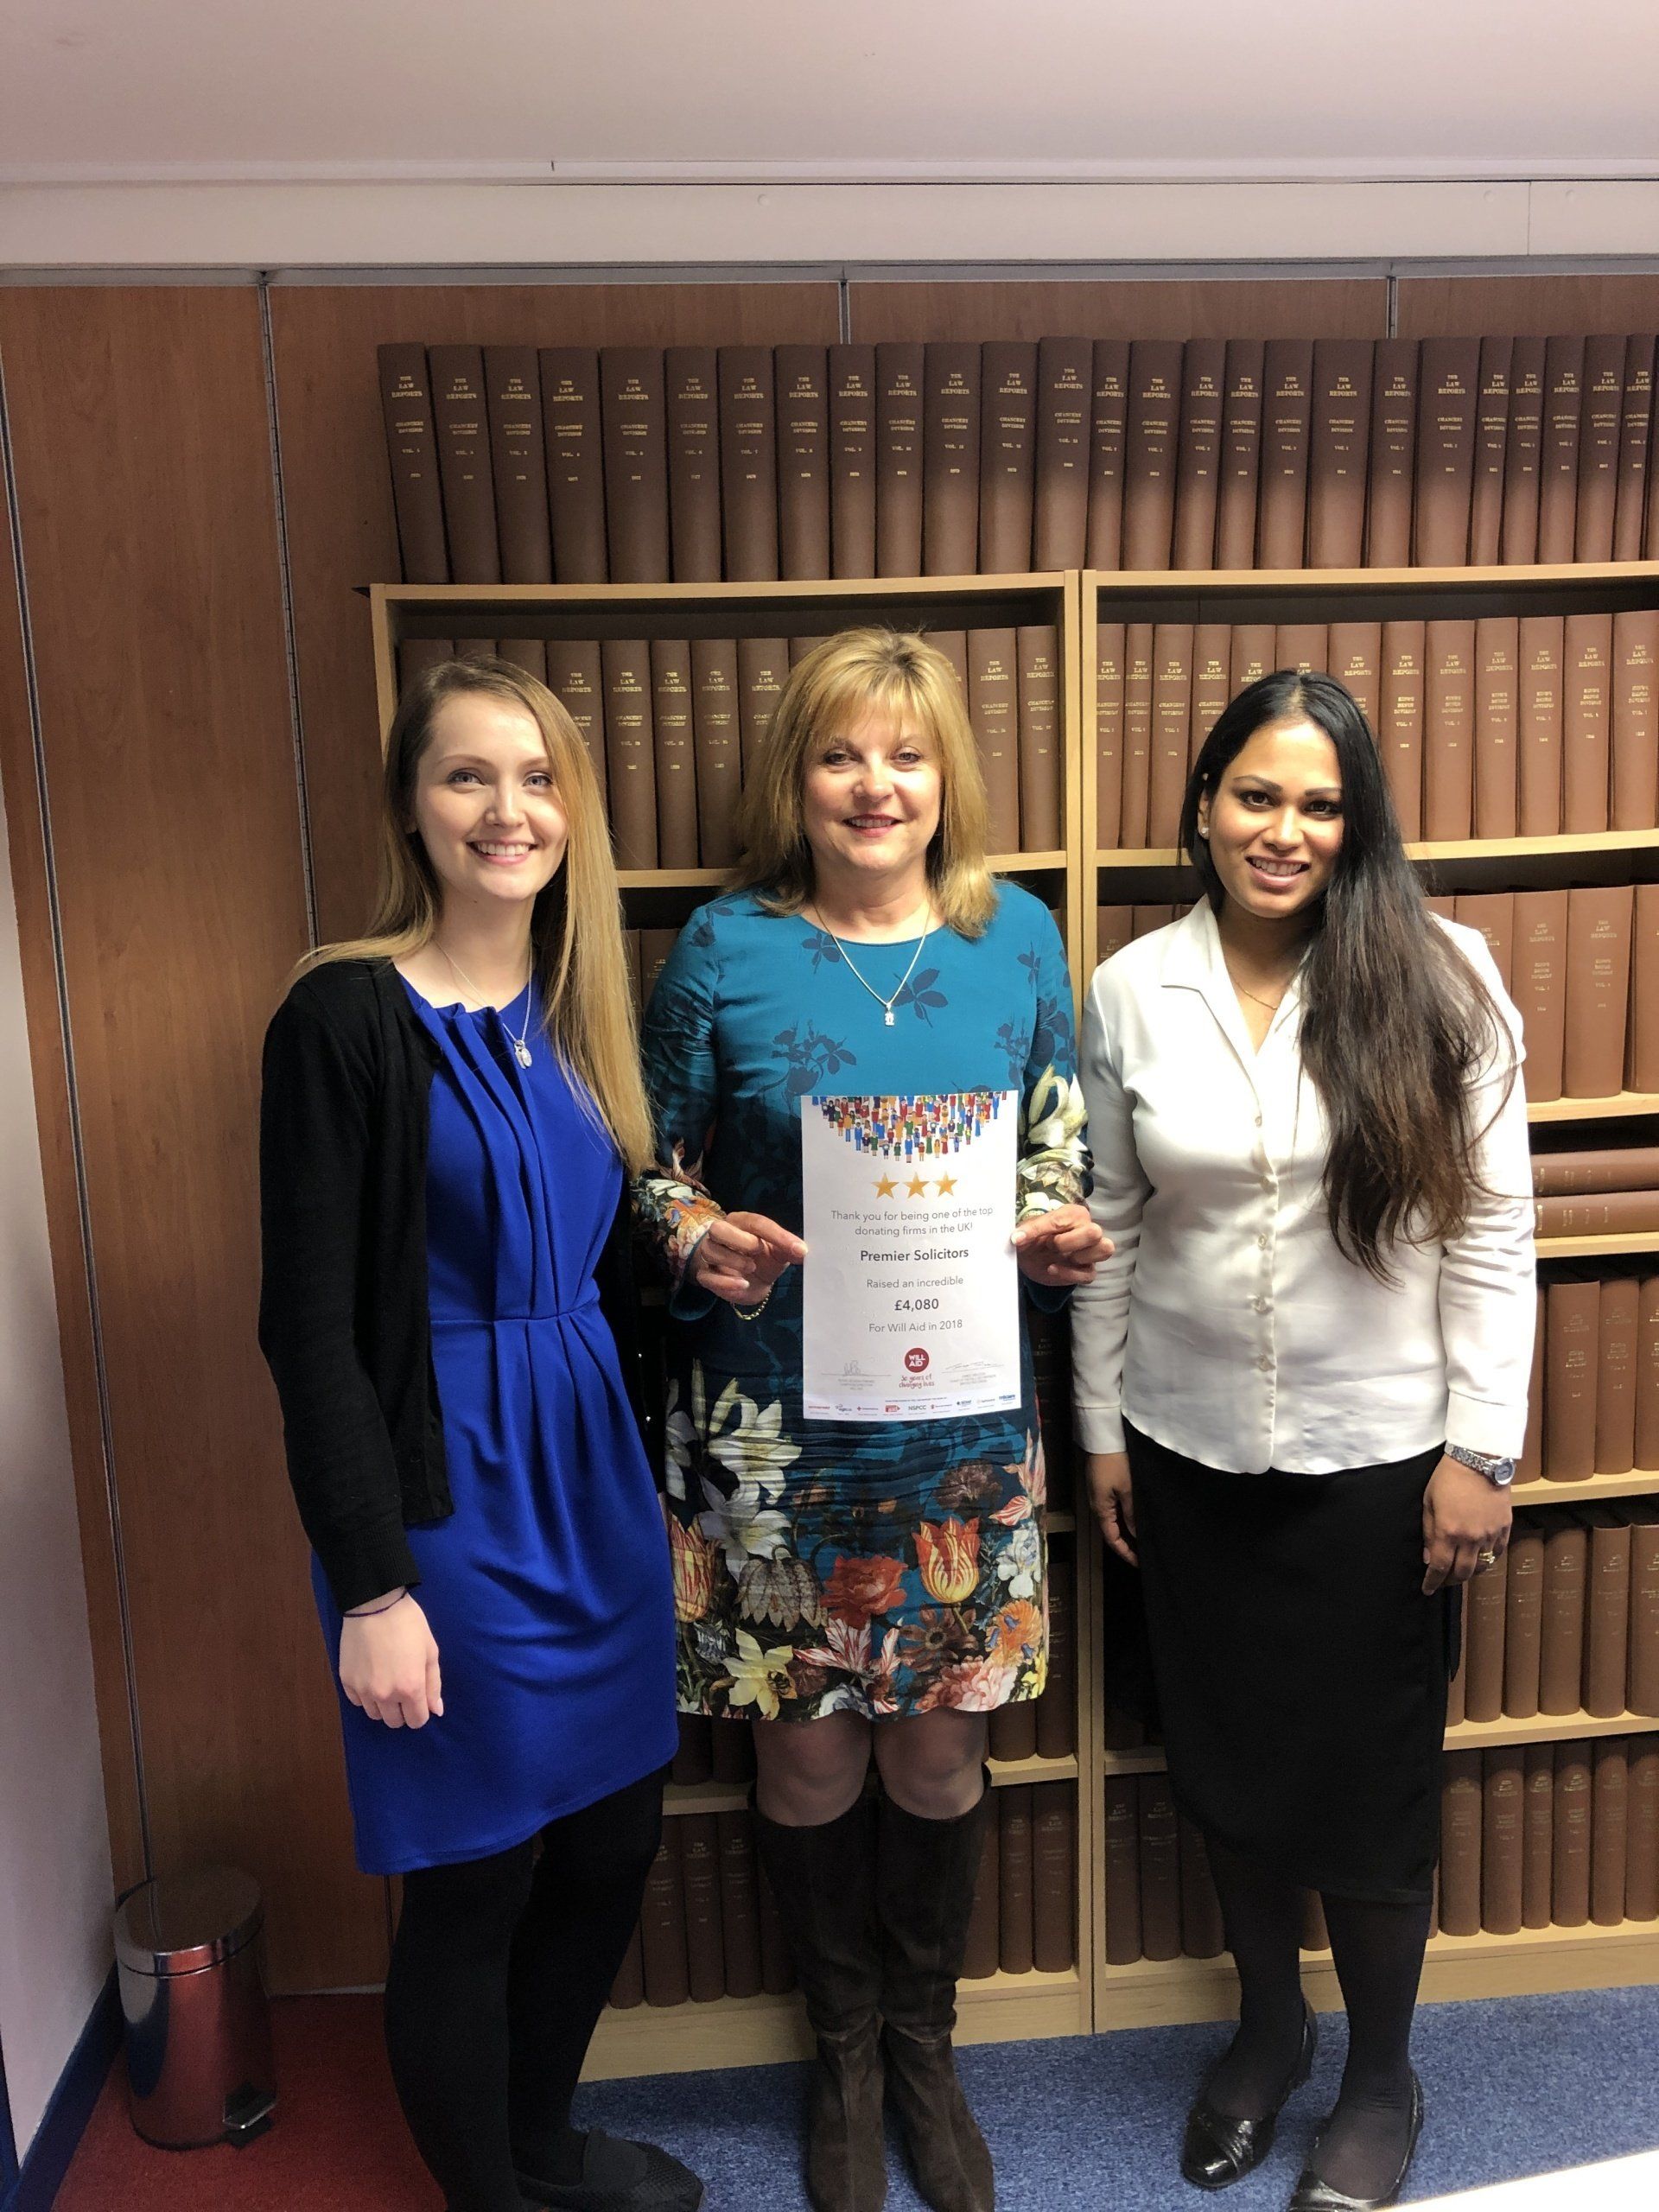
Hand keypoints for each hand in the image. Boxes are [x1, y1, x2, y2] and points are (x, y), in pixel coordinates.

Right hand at [339, 1594, 443, 1727]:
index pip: (416, 1721)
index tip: (419, 1698)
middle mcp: (385, 1695)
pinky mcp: (346, 1681)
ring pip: (374, 1715)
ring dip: (383, 1706)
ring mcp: (363, 1690)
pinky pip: (357, 1702)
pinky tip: (371, 1677)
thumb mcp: (430, 1651)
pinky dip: (365, 1695)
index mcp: (410, 1688)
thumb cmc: (409, 1625)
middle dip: (402, 1711)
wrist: (375, 1604)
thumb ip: (433, 1684)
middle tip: (403, 1689)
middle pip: (394, 1722)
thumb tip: (436, 1711)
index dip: (421, 1712)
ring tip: (387, 1682)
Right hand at [689, 1210, 806, 1305]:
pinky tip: (742, 1284)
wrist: (751, 1282)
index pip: (756, 1223)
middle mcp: (723, 1234)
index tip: (799, 1249)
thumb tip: (802, 1252)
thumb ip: (789, 1250)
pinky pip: (707, 1276)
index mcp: (742, 1223)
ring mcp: (711, 1254)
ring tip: (751, 1268)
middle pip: (719, 1229)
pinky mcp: (706, 1275)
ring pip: (711, 1251)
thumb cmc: (763, 1259)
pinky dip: (725, 1282)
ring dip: (734, 1260)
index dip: (777, 1235)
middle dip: (739, 1240)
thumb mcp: (779, 1253)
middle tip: (757, 1251)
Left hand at [1012, 1204, 1113, 1286]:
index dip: (1039, 1229)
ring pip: (1105, 1249)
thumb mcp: (1027, 1230)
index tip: (1018, 1238)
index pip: (1062, 1219)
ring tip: (1059, 1257)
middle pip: (1095, 1232)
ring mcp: (1091, 1251)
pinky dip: (1069, 1274)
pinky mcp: (1088, 1271)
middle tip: (1049, 1245)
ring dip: (1080, 1256)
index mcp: (1074, 1214)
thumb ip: (1026, 1230)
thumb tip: (1017, 1237)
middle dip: (1068, 1242)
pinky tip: (1052, 1269)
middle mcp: (1087, 1229)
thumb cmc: (1035, 1238)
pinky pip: (1090, 1274)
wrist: (1032, 1258)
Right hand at [1087, 1451, 1137, 1566]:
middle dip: (1128, 1544)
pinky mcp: (1104, 1484)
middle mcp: (1098, 1504)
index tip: (1140, 1564)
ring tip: (1145, 1538)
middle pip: (1113, 1531)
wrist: (1104, 1435)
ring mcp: (1100, 1494)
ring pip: (1115, 1519)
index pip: (1112, 1539)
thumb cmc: (1116, 1462)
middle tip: (1146, 1553)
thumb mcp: (1128, 1489)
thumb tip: (1137, 1535)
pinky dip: (1127, 1517)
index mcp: (1101, 1509)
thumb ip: (1132, 1514)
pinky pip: (1115, 1507)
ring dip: (1128, 1530)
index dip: (1126, 1553)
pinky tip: (1138, 1517)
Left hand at [1421, 1455, 1512, 1594]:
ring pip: (1482, 1566)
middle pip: (1463, 1572)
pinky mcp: (1505, 1528)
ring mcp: (1490, 1534)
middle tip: (1443, 1580)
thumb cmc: (1448, 1478)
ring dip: (1470, 1571)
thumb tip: (1428, 1558)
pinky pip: (1497, 1552)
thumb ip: (1428, 1533)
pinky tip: (1480, 1557)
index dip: (1433, 1582)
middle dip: (1451, 1580)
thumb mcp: (1428, 1503)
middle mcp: (1471, 1538)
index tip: (1427, 1589)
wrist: (1478, 1460)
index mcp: (1449, 1532)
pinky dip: (1488, 1559)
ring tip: (1461, 1569)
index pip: (1440, 1567)